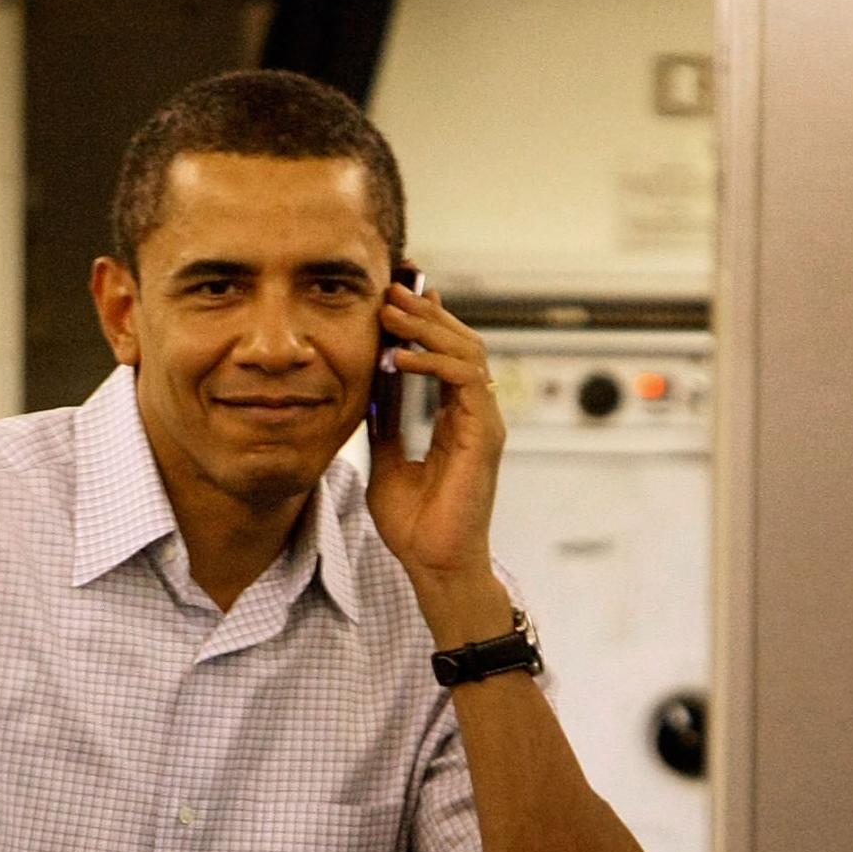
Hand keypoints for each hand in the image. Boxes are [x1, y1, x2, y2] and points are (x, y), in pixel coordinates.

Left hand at [364, 282, 508, 610]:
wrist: (434, 564)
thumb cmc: (415, 525)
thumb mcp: (386, 462)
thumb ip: (385, 426)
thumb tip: (367, 390)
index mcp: (455, 417)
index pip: (444, 354)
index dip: (423, 321)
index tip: (392, 296)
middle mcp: (475, 414)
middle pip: (460, 342)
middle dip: (424, 311)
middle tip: (390, 288)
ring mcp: (483, 421)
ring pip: (467, 351)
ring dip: (428, 326)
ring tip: (391, 310)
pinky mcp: (485, 434)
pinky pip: (464, 381)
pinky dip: (432, 362)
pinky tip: (399, 356)